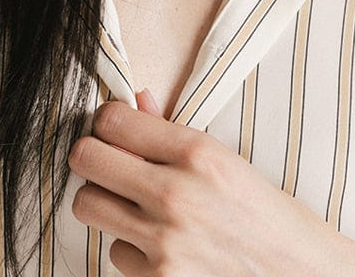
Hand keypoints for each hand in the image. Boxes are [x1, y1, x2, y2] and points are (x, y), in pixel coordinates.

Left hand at [67, 87, 354, 276]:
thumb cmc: (269, 217)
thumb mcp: (227, 161)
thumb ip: (172, 130)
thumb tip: (136, 100)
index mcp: (197, 154)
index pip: (110, 121)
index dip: (107, 122)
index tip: (116, 130)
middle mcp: (176, 194)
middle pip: (85, 160)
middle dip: (93, 158)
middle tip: (111, 164)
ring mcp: (164, 243)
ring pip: (88, 206)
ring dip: (106, 204)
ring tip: (135, 206)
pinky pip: (115, 254)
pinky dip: (131, 249)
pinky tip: (160, 246)